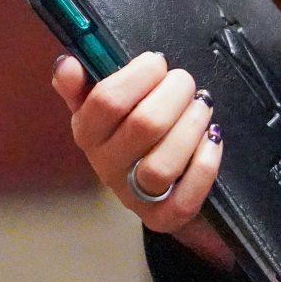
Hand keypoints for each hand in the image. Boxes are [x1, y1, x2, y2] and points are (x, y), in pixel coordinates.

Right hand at [51, 52, 230, 267]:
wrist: (158, 185)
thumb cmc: (130, 133)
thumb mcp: (101, 106)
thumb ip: (81, 84)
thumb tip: (68, 65)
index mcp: (88, 133)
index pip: (106, 101)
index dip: (139, 74)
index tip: (157, 62)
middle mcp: (106, 167)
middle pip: (144, 126)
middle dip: (174, 94)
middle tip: (185, 82)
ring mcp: (134, 197)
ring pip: (163, 164)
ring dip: (191, 126)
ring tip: (202, 106)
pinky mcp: (164, 219)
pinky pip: (185, 198)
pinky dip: (204, 165)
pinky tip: (212, 139)